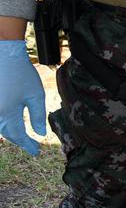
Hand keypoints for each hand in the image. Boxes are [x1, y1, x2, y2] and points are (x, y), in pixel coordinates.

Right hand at [0, 41, 46, 155]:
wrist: (5, 56)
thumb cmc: (22, 74)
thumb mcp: (36, 95)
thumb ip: (37, 116)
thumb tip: (39, 133)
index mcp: (7, 113)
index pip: (18, 135)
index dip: (27, 144)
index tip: (37, 151)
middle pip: (7, 133)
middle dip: (19, 141)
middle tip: (32, 146)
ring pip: (0, 127)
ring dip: (11, 133)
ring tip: (24, 138)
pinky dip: (4, 124)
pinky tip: (11, 125)